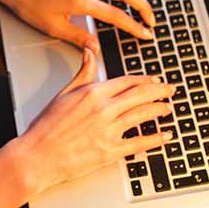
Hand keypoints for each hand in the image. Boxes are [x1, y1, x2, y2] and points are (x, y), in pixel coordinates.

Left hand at [0, 0, 154, 50]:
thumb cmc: (29, 2)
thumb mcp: (52, 26)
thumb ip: (77, 37)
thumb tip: (96, 48)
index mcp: (80, 1)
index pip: (116, 15)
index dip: (134, 26)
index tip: (146, 34)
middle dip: (144, 7)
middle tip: (152, 20)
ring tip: (144, 4)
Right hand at [13, 49, 173, 195]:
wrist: (38, 155)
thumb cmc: (47, 126)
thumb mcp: (64, 93)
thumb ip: (83, 72)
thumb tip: (90, 52)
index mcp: (93, 93)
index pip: (127, 81)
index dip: (145, 79)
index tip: (154, 79)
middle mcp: (104, 109)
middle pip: (141, 95)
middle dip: (160, 91)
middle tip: (170, 90)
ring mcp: (109, 131)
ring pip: (143, 115)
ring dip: (160, 110)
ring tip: (168, 108)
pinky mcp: (110, 151)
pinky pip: (139, 143)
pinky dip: (156, 139)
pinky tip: (165, 136)